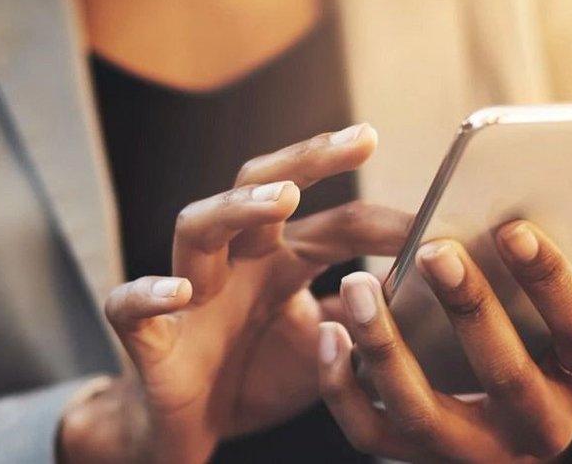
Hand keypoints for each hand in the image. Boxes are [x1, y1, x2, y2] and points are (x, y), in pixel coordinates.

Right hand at [58, 124, 414, 462]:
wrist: (188, 433)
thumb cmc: (256, 378)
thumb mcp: (328, 350)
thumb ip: (366, 321)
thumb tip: (424, 296)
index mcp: (279, 260)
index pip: (335, 222)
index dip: (385, 220)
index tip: (439, 217)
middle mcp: (234, 261)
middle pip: (260, 186)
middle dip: (307, 158)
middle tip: (361, 138)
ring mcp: (188, 293)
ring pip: (197, 226)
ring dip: (237, 207)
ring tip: (283, 198)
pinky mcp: (148, 338)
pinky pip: (131, 306)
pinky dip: (150, 293)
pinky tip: (181, 291)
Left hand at [317, 222, 571, 462]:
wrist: (522, 420)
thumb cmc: (556, 339)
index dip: (552, 282)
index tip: (514, 228)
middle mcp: (536, 427)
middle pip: (505, 375)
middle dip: (470, 309)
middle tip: (435, 248)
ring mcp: (473, 450)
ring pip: (423, 413)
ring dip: (387, 347)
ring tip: (358, 284)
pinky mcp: (416, 457)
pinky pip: (371, 434)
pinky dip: (342, 387)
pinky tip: (329, 331)